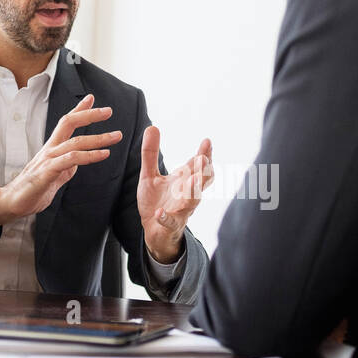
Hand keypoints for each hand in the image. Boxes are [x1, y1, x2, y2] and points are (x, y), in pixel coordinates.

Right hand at [0, 94, 121, 230]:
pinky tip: (104, 154)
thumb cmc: (34, 188)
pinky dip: (89, 156)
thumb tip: (79, 159)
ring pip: (75, 142)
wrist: (13, 202)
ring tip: (116, 136)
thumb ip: (67, 163)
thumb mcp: (55, 172)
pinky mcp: (48, 173)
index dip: (78, 110)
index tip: (91, 98)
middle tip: (109, 110)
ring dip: (98, 138)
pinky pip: (71, 160)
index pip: (66, 123)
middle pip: (69, 124)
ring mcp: (48, 160)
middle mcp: (50, 149)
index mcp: (52, 147)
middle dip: (89, 115)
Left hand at [138, 126, 212, 262]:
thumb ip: (150, 153)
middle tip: (204, 158)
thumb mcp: (149, 175)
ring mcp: (181, 210)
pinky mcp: (170, 225)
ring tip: (192, 180)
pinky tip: (160, 213)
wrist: (154, 231)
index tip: (207, 141)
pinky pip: (171, 222)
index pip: (198, 165)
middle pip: (201, 181)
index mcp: (184, 180)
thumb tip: (152, 127)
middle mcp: (187, 194)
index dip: (204, 154)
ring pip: (192, 201)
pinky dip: (166, 217)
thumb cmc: (156, 201)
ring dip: (193, 191)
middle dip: (204, 170)